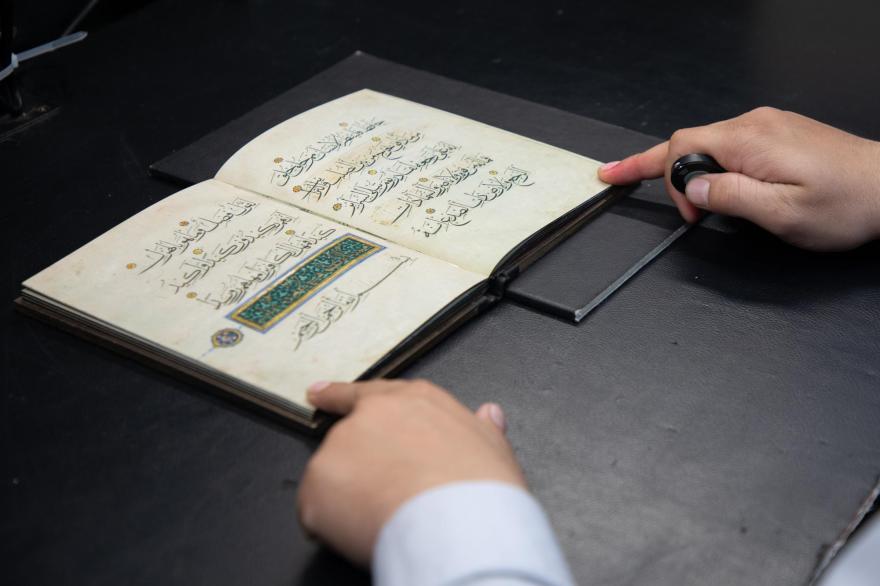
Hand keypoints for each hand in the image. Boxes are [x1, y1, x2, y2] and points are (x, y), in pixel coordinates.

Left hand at [297, 379, 524, 564]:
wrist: (457, 523)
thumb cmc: (479, 490)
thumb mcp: (493, 448)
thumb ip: (481, 428)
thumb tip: (489, 414)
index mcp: (412, 402)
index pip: (368, 393)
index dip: (339, 395)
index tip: (318, 394)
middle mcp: (371, 415)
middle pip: (349, 439)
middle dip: (357, 465)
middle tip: (378, 493)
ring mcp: (339, 447)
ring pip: (332, 476)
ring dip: (349, 496)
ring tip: (386, 516)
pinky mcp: (317, 485)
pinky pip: (316, 510)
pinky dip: (333, 525)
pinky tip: (363, 532)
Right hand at [598, 107, 879, 250]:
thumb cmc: (846, 204)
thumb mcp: (782, 213)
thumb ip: (730, 198)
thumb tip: (690, 189)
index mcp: (749, 141)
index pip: (680, 147)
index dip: (662, 178)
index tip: (667, 206)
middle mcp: (754, 125)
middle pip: (688, 142)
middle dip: (662, 171)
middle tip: (639, 191)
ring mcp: (767, 126)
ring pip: (708, 144)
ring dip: (690, 171)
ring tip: (687, 200)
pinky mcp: (778, 134)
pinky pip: (730, 145)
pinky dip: (711, 165)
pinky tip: (716, 184)